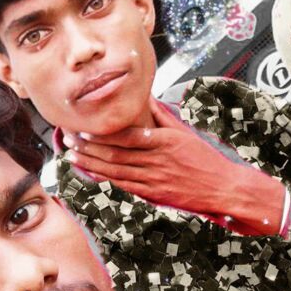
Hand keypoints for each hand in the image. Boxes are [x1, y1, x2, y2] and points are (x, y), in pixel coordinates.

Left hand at [63, 97, 285, 233]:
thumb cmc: (203, 159)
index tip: (84, 128)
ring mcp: (154, 179)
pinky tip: (90, 172)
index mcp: (164, 141)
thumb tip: (146, 97)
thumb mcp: (184, 132)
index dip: (102, 133)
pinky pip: (124, 185)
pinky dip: (104, 178)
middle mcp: (156, 160)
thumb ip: (162, 115)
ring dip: (91, 162)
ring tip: (72, 154)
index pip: (126, 136)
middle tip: (68, 139)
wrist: (221, 187)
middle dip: (88, 147)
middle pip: (115, 153)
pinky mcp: (153, 193)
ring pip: (115, 170)